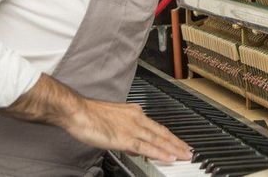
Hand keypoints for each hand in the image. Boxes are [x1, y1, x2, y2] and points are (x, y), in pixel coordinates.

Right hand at [67, 100, 191, 162]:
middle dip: (177, 143)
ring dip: (174, 148)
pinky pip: (147, 147)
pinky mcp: (125, 137)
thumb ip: (126, 133)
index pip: (156, 126)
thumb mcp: (113, 121)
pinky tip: (169, 157)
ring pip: (158, 140)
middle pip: (162, 133)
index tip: (178, 142)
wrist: (78, 111)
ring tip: (184, 155)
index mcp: (133, 112)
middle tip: (189, 150)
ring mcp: (132, 128)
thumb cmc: (90, 115)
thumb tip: (135, 146)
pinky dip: (160, 152)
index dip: (169, 136)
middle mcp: (136, 118)